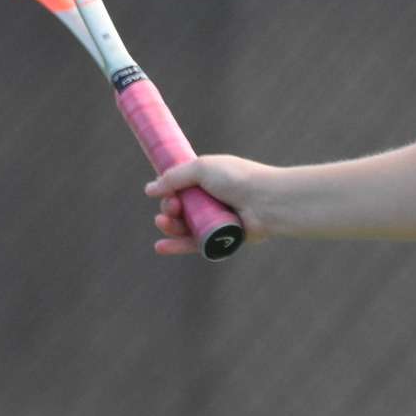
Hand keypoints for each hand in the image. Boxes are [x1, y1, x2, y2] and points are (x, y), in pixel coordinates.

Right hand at [145, 155, 270, 255]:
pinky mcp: (220, 240)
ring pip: (184, 226)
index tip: (162, 190)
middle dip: (169, 208)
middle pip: (179, 208)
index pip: (181, 186)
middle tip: (173, 206)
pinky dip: (176, 246)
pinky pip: (194, 244)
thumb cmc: (238, 179)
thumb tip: (149, 189)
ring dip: (169, 225)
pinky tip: (160, 246)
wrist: (265, 201)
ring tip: (164, 222)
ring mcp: (215, 220)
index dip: (169, 189)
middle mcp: (211, 200)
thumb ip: (174, 177)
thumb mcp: (202, 168)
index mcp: (209, 180)